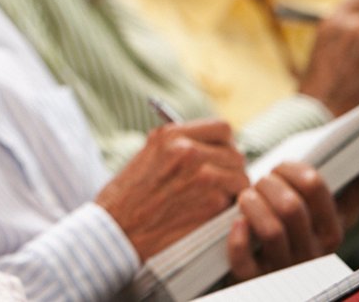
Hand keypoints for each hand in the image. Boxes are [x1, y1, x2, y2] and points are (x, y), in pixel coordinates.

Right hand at [96, 120, 248, 259]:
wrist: (117, 229)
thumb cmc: (127, 196)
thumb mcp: (148, 155)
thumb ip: (178, 146)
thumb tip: (208, 146)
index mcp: (171, 136)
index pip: (222, 129)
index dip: (224, 144)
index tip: (220, 156)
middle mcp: (189, 151)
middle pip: (235, 154)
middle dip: (230, 170)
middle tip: (219, 184)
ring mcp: (203, 177)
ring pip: (241, 178)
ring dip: (232, 191)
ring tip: (214, 201)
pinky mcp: (212, 204)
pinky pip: (235, 202)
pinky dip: (227, 210)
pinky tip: (210, 214)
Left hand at [227, 162, 340, 279]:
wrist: (277, 277)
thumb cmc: (304, 232)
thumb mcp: (334, 216)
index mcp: (333, 232)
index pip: (315, 186)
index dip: (292, 169)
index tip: (280, 167)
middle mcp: (311, 253)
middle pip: (290, 207)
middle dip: (269, 184)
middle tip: (259, 181)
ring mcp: (284, 268)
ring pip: (271, 230)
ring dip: (252, 204)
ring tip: (246, 196)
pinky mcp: (255, 279)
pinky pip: (245, 261)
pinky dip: (238, 238)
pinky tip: (237, 223)